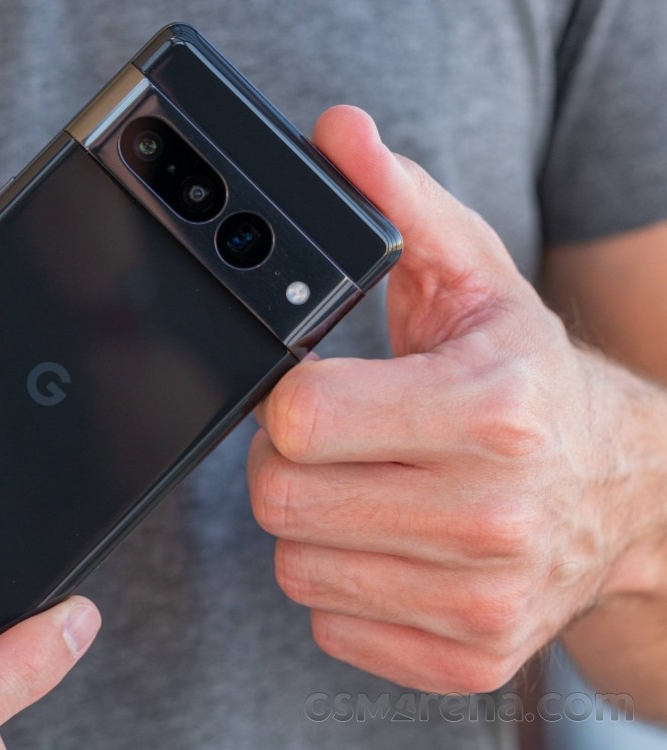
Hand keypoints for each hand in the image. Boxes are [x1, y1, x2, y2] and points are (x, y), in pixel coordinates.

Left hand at [247, 105, 656, 693]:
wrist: (622, 490)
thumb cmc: (531, 378)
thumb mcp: (473, 278)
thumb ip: (399, 204)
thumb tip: (339, 135)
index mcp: (491, 410)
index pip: (300, 421)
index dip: (291, 401)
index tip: (321, 387)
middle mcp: (494, 515)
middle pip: (282, 500)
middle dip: (289, 463)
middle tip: (337, 441)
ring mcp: (483, 598)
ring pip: (297, 568)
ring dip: (314, 525)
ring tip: (370, 487)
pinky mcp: (468, 656)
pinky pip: (330, 625)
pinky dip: (344, 585)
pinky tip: (391, 544)